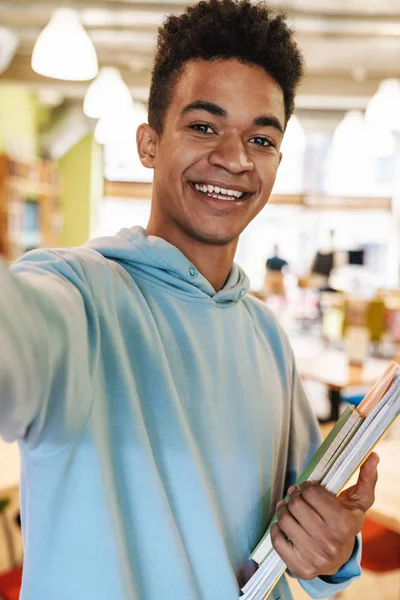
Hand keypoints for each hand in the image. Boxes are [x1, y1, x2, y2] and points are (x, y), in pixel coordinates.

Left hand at [270, 452, 378, 579]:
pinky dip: (276, 529)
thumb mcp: (358, 502)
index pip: (311, 492)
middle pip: (296, 505)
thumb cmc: (346, 522)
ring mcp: (315, 557)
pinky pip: (277, 541)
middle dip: (294, 496)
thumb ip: (366, 479)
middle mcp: (330, 542)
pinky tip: (283, 525)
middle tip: (296, 496)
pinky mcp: (300, 567)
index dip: (307, 486)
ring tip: (288, 507)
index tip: (308, 488)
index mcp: (344, 523)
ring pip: (284, 520)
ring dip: (283, 510)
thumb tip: (373, 456)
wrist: (340, 558)